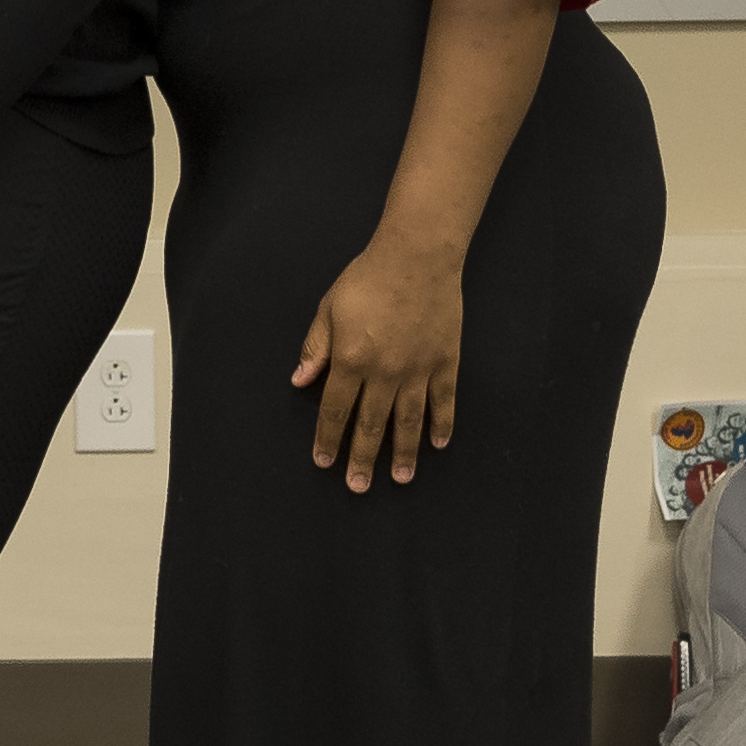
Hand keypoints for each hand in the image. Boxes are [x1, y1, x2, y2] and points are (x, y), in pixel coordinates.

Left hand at [293, 233, 462, 489]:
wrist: (417, 258)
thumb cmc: (366, 280)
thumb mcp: (329, 310)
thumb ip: (316, 348)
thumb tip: (299, 382)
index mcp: (351, 360)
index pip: (335, 410)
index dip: (328, 438)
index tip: (324, 462)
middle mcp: (385, 372)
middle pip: (371, 424)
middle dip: (362, 458)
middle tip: (357, 486)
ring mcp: (419, 370)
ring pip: (409, 421)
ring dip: (403, 452)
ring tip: (399, 478)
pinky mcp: (446, 363)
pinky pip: (444, 402)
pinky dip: (441, 425)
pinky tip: (436, 444)